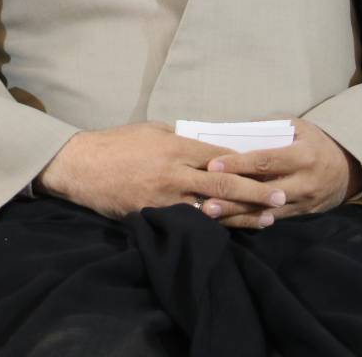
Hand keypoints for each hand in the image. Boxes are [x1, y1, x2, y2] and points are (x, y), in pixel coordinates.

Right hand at [34, 121, 286, 220]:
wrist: (80, 166)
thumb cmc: (117, 143)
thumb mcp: (152, 130)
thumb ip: (181, 137)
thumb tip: (207, 141)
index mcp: (177, 147)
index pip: (221, 156)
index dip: (248, 164)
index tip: (270, 169)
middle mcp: (175, 173)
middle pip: (224, 185)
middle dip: (255, 192)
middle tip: (280, 197)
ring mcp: (165, 198)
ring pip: (211, 210)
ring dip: (241, 216)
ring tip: (266, 220)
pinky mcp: (153, 216)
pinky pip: (188, 224)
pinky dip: (211, 228)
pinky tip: (230, 232)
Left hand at [200, 119, 361, 228]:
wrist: (347, 170)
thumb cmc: (316, 142)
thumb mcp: (299, 127)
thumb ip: (270, 127)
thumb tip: (235, 129)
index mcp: (303, 156)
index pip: (265, 161)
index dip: (238, 164)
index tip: (213, 165)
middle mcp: (303, 182)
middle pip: (262, 191)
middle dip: (232, 196)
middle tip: (204, 199)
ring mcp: (303, 201)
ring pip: (264, 210)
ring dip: (236, 213)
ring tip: (209, 214)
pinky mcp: (300, 214)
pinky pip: (271, 219)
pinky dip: (249, 220)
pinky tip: (228, 222)